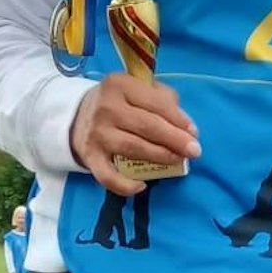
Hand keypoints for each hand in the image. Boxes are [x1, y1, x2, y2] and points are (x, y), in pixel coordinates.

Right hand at [71, 73, 198, 194]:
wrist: (77, 117)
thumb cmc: (118, 103)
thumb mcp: (136, 89)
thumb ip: (162, 99)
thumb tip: (185, 125)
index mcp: (120, 85)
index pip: (156, 103)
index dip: (178, 119)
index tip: (194, 132)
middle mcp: (107, 108)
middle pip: (147, 126)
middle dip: (175, 140)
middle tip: (193, 151)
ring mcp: (97, 133)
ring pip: (133, 148)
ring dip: (160, 157)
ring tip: (177, 161)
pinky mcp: (90, 157)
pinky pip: (108, 176)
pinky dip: (125, 185)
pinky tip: (141, 187)